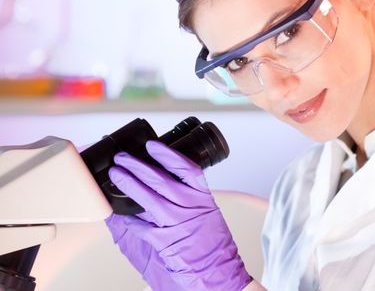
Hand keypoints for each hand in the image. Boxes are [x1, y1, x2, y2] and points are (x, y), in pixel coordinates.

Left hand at [106, 140, 251, 290]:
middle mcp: (190, 206)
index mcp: (202, 196)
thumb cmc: (213, 240)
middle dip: (137, 166)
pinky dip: (129, 219)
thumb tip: (164, 180)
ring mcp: (176, 223)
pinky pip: (141, 226)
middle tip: (122, 158)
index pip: (185, 168)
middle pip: (160, 180)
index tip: (152, 145)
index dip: (167, 154)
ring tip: (116, 174)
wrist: (218, 268)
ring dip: (128, 184)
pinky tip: (119, 213)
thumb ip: (189, 195)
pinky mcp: (164, 240)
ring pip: (147, 199)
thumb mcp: (208, 210)